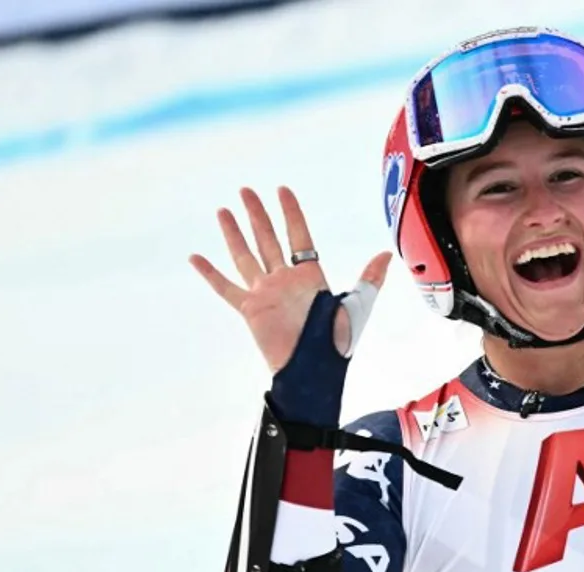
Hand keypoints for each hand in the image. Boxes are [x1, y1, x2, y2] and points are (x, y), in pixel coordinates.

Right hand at [189, 186, 390, 373]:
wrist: (313, 370)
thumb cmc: (337, 343)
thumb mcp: (358, 307)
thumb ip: (370, 279)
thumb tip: (388, 253)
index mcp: (310, 276)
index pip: (298, 235)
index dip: (291, 212)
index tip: (282, 190)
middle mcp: (285, 280)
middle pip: (267, 239)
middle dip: (257, 214)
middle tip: (246, 190)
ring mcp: (265, 293)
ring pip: (245, 256)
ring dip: (234, 233)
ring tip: (223, 211)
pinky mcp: (250, 309)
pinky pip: (225, 288)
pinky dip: (210, 273)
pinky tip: (196, 257)